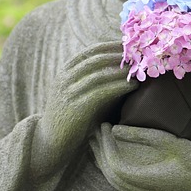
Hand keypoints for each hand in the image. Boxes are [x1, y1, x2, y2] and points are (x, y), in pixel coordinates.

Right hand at [32, 42, 137, 176]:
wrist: (51, 143)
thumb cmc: (72, 119)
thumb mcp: (80, 95)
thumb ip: (95, 82)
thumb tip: (126, 70)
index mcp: (65, 72)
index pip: (90, 51)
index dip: (112, 47)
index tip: (131, 47)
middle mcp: (65, 79)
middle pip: (95, 59)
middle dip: (119, 55)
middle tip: (140, 56)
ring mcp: (69, 93)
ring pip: (99, 74)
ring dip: (122, 70)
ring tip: (140, 70)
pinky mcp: (75, 108)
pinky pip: (101, 92)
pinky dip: (119, 86)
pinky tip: (133, 86)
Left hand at [90, 123, 190, 190]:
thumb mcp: (169, 142)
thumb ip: (141, 135)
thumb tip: (115, 128)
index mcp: (145, 179)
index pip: (113, 162)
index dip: (104, 143)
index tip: (104, 124)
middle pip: (109, 173)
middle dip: (99, 150)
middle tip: (96, 129)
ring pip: (114, 183)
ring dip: (103, 162)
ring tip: (98, 142)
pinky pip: (122, 187)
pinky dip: (112, 172)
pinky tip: (112, 160)